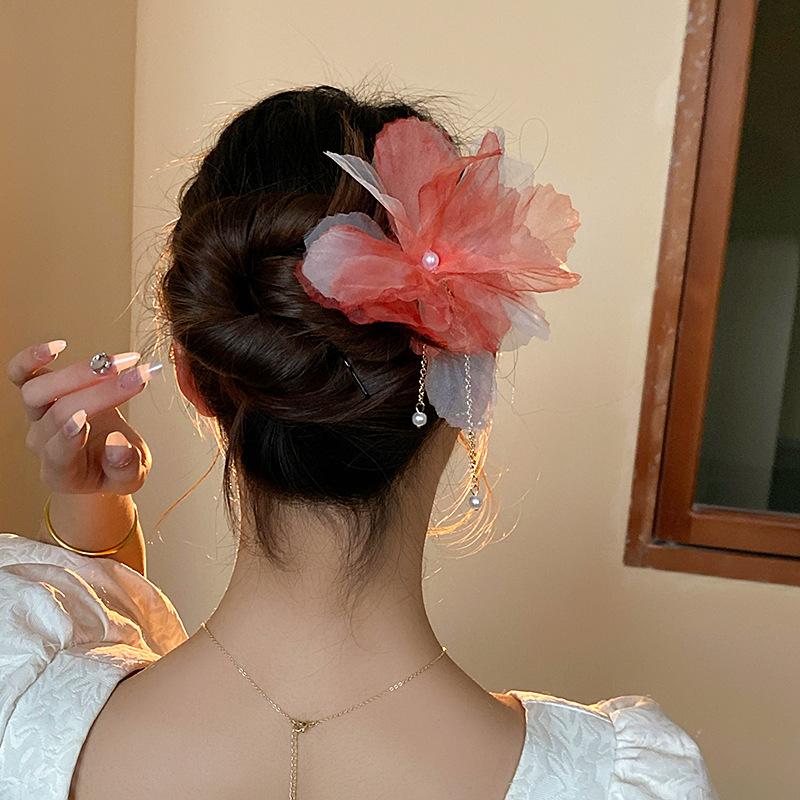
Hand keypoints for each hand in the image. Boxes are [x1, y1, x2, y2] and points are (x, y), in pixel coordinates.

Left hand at [7, 340, 160, 496]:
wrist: (103, 457)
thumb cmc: (115, 469)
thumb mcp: (132, 478)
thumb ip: (126, 467)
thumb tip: (117, 443)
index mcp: (62, 472)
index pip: (57, 452)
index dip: (68, 434)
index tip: (86, 418)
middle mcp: (43, 443)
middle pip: (59, 413)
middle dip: (102, 392)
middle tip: (137, 377)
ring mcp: (37, 416)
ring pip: (39, 391)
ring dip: (80, 373)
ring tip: (117, 363)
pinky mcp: (40, 393)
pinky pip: (22, 374)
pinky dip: (32, 359)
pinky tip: (58, 346)